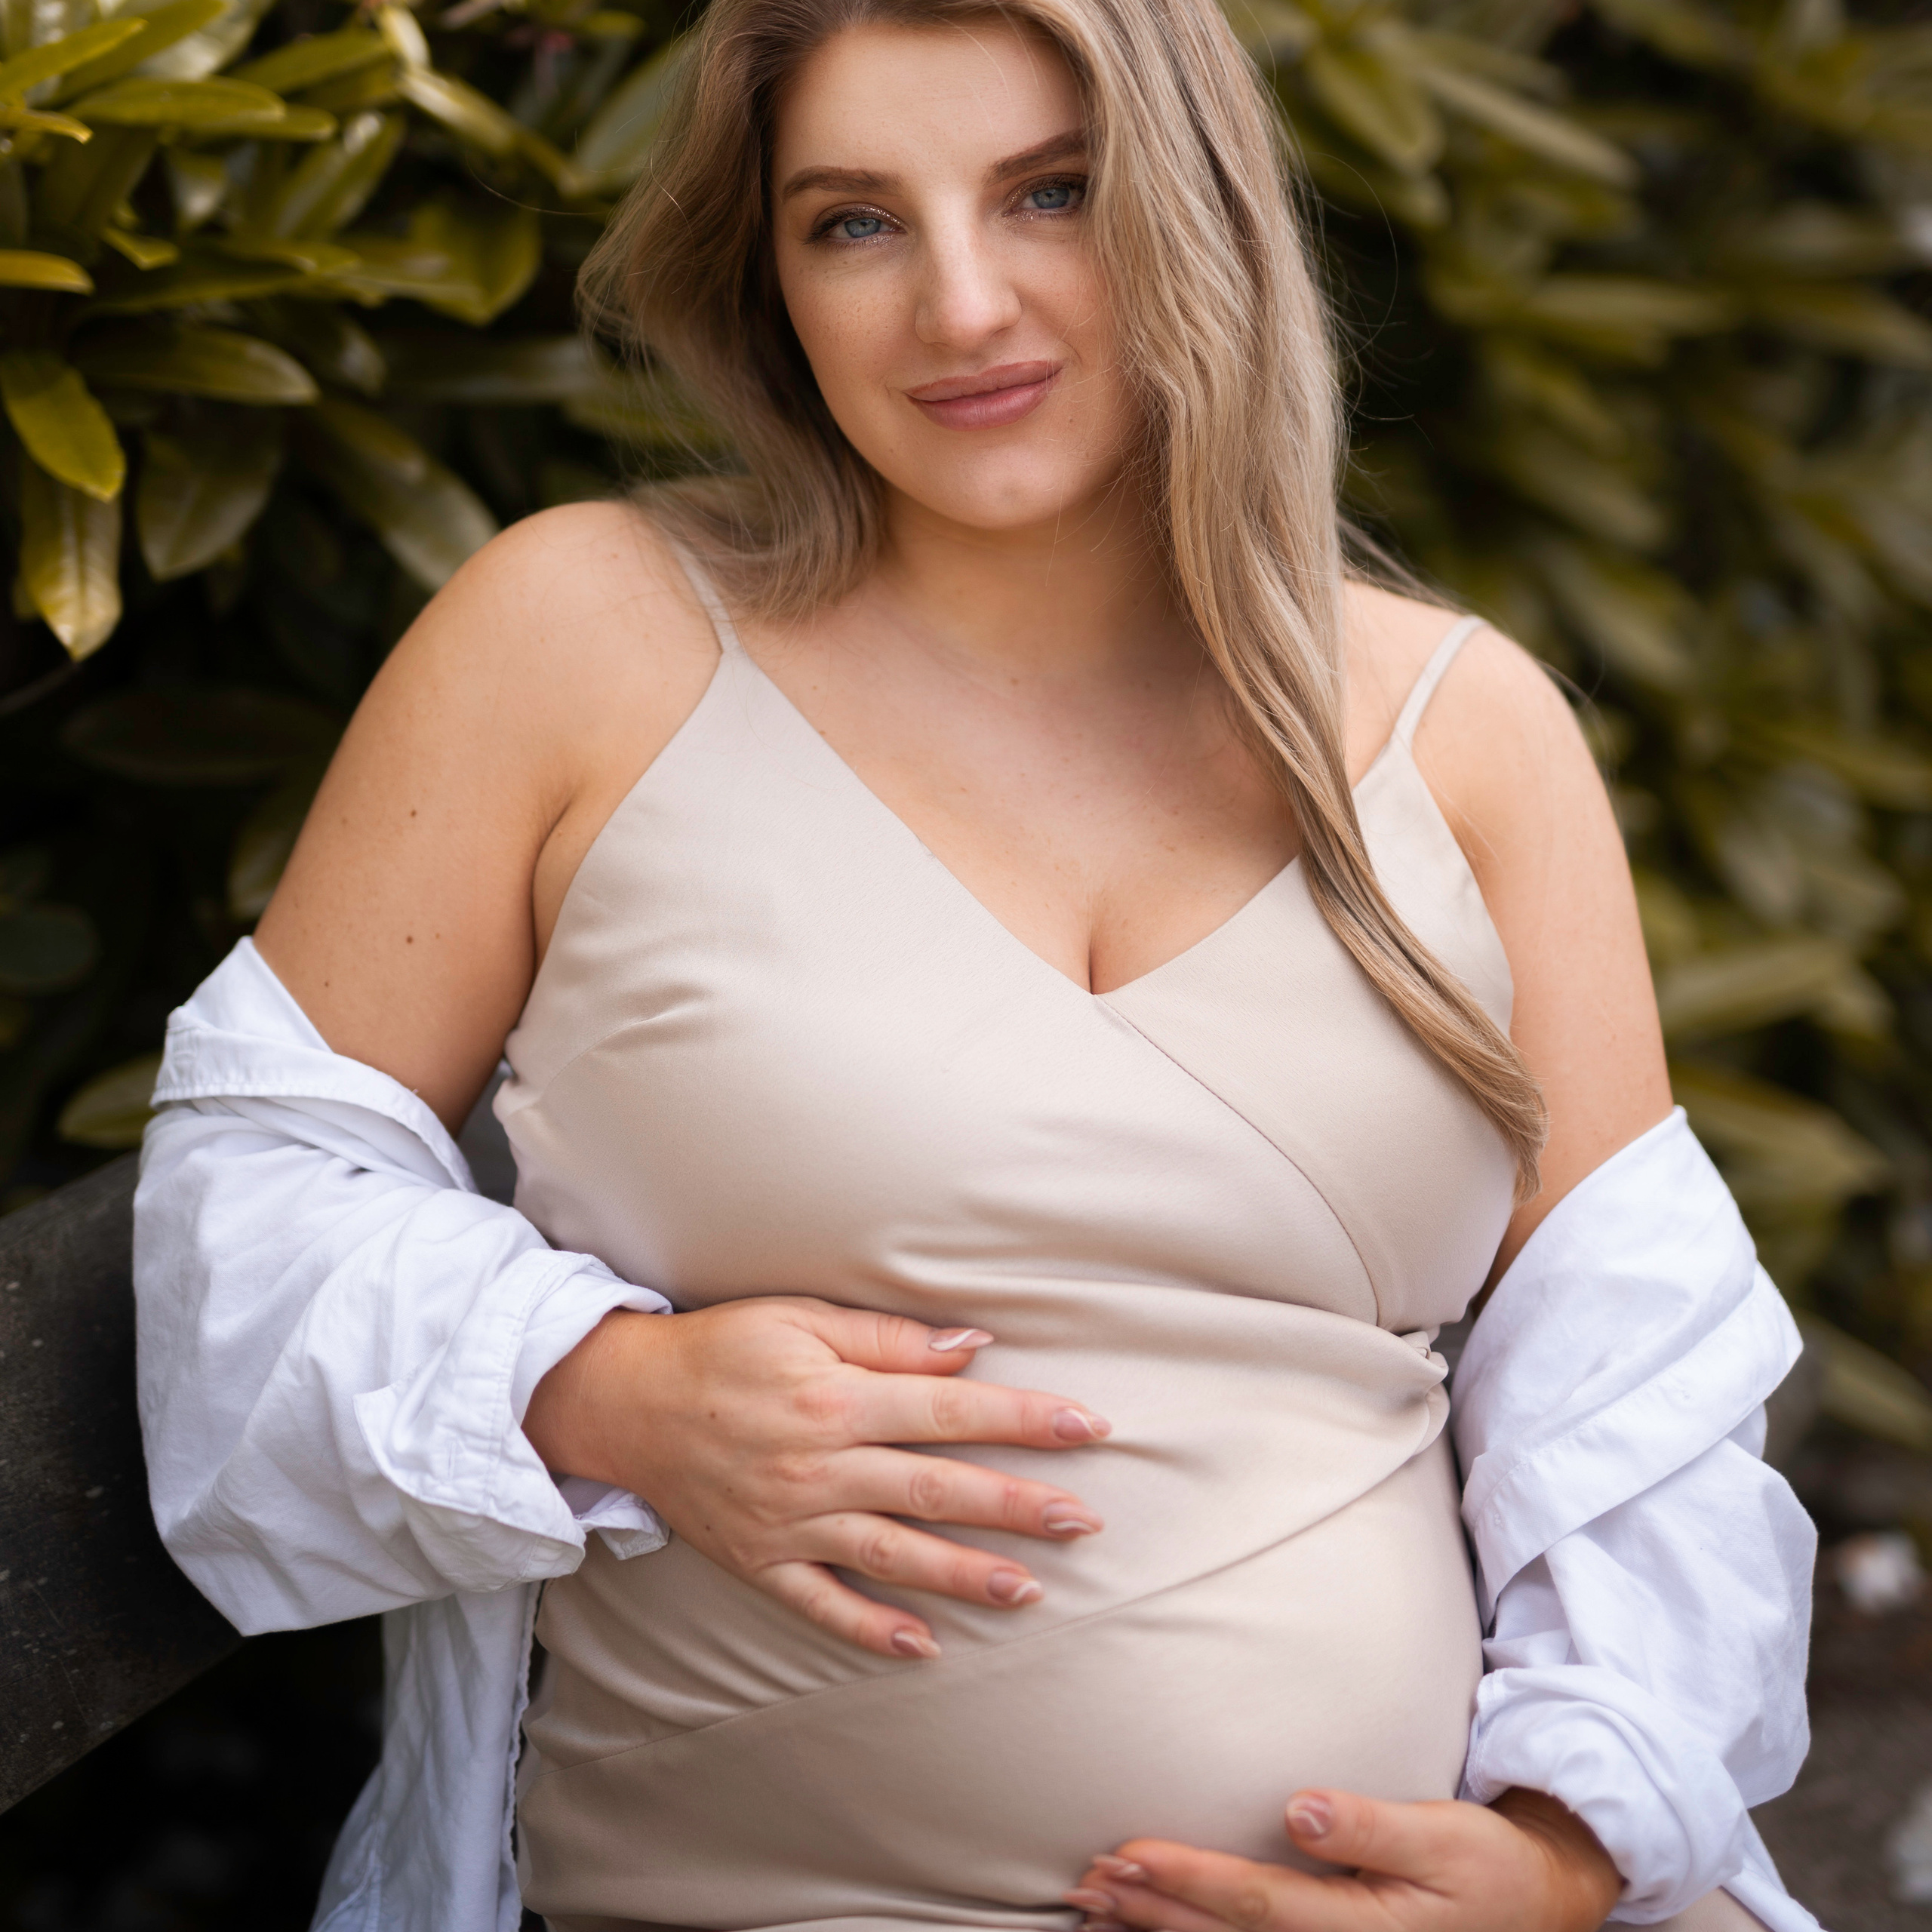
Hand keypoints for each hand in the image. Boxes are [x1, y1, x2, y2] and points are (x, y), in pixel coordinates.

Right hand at [523, 1296, 1109, 1658]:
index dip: (1024, 1420)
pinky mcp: (761, 1562)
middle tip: (1085, 1522)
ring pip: (892, 1555)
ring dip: (964, 1575)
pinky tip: (922, 1647)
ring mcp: (790, 1522)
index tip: (1088, 1428)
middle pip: (936, 1489)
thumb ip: (889, 1338)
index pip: (951, 1411)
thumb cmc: (724, 1347)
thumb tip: (972, 1348)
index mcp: (837, 1399)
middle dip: (1017, 1507)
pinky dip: (869, 1630)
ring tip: (1030, 1590)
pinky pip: (821, 1606)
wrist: (626, 1403)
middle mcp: (819, 1467)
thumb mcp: (802, 1317)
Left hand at [1065, 1786, 1621, 1931]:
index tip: (1126, 1853)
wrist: (1536, 1909)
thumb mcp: (1444, 1834)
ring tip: (1095, 1908)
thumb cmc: (1487, 1864)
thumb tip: (1300, 1807)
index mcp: (1360, 1928)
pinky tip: (1151, 1929)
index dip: (1187, 1879)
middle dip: (1151, 1912)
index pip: (1254, 1904)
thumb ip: (1371, 1823)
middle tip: (1085, 1882)